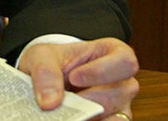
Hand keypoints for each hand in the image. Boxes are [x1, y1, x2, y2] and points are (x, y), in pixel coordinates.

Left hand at [17, 37, 138, 118]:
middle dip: (90, 100)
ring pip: (117, 117)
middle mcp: (122, 82)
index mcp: (114, 54)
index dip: (102, 71)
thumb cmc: (53, 61)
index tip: (74, 77)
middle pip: (120, 93)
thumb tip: (50, 102)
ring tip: (67, 115)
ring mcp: (119, 107)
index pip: (125, 61)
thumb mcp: (43, 56)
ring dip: (90, 118)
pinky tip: (75, 120)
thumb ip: (46, 72)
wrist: (46, 80)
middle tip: (65, 102)